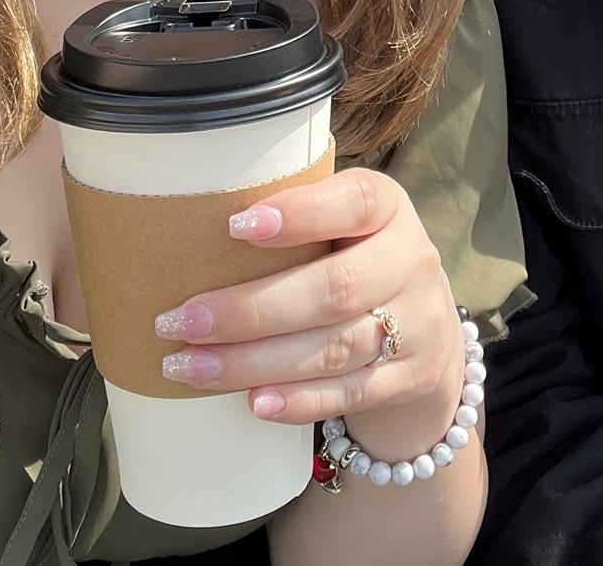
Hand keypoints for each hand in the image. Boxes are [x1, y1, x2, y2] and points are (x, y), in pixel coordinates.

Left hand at [153, 168, 465, 439]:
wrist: (424, 324)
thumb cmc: (357, 257)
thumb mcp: (344, 222)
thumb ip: (294, 216)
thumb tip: (187, 223)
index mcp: (389, 207)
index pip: (355, 201)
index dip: (301, 213)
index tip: (235, 226)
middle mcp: (410, 261)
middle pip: (334, 289)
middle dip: (249, 310)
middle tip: (177, 321)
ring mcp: (417, 324)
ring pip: (334, 348)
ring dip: (254, 362)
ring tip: (188, 366)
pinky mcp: (410, 377)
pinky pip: (351, 393)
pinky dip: (300, 400)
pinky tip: (253, 401)